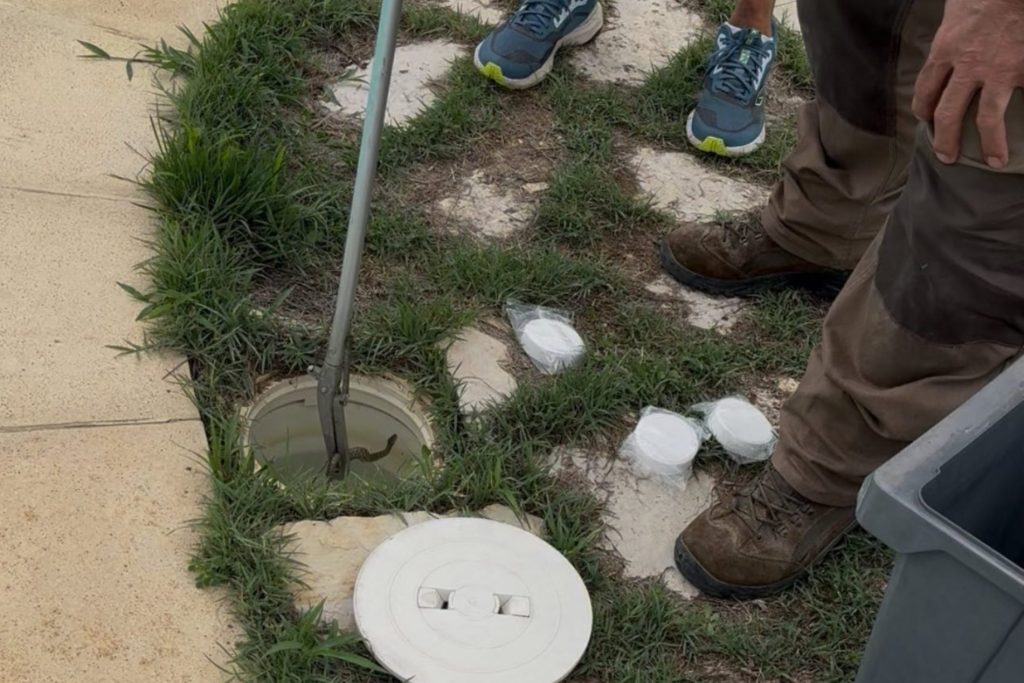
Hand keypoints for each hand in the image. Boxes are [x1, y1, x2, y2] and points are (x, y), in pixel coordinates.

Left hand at [912, 0, 1023, 168]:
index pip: (926, 87)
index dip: (923, 107)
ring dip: (990, 143)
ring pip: (987, 118)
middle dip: (945, 139)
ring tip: (995, 160)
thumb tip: (955, 33)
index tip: (925, 120)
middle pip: (947, 113)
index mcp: (945, 49)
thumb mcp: (958, 9)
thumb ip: (955, 29)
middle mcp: (967, 66)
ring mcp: (998, 71)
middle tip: (947, 156)